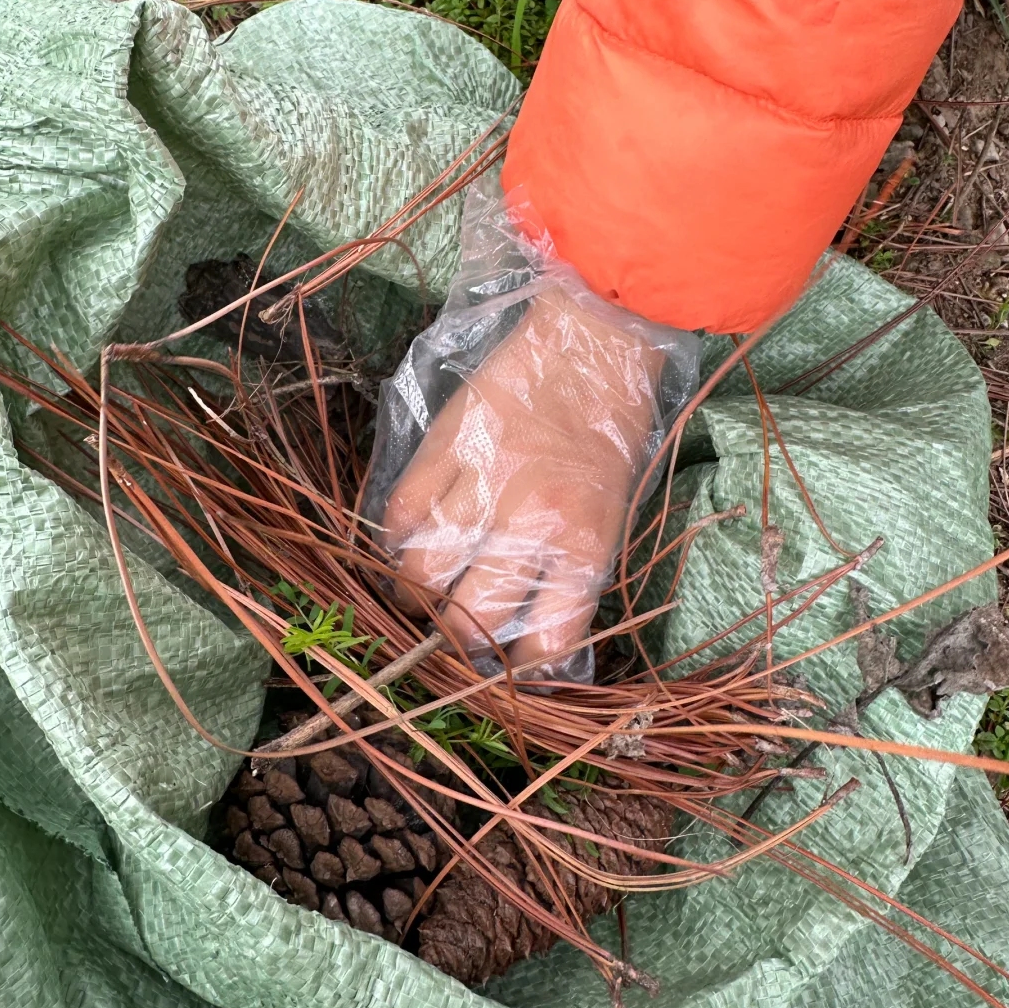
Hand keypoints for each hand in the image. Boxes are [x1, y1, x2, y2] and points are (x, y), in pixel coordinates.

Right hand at [380, 287, 662, 680]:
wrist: (593, 343)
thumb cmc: (612, 429)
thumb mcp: (611, 512)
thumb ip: (571, 568)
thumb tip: (530, 624)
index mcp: (583, 546)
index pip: (544, 639)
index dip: (520, 664)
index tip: (507, 659)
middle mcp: (531, 526)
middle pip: (469, 617)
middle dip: (452, 637)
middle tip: (447, 627)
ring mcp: (484, 485)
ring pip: (423, 570)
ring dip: (414, 590)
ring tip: (417, 587)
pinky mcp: (448, 446)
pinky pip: (402, 511)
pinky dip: (396, 534)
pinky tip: (405, 536)